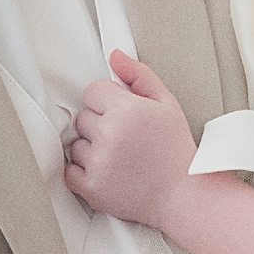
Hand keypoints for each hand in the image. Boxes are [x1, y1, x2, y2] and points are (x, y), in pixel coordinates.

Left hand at [63, 50, 193, 223]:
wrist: (184, 197)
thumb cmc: (176, 151)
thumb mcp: (166, 104)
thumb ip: (139, 75)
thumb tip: (114, 55)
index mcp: (126, 110)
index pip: (92, 91)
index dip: (108, 102)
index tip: (123, 116)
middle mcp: (109, 135)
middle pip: (82, 118)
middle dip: (100, 125)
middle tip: (126, 140)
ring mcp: (98, 163)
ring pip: (76, 144)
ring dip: (92, 150)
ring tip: (120, 158)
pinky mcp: (91, 188)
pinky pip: (69, 170)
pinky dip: (83, 173)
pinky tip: (108, 172)